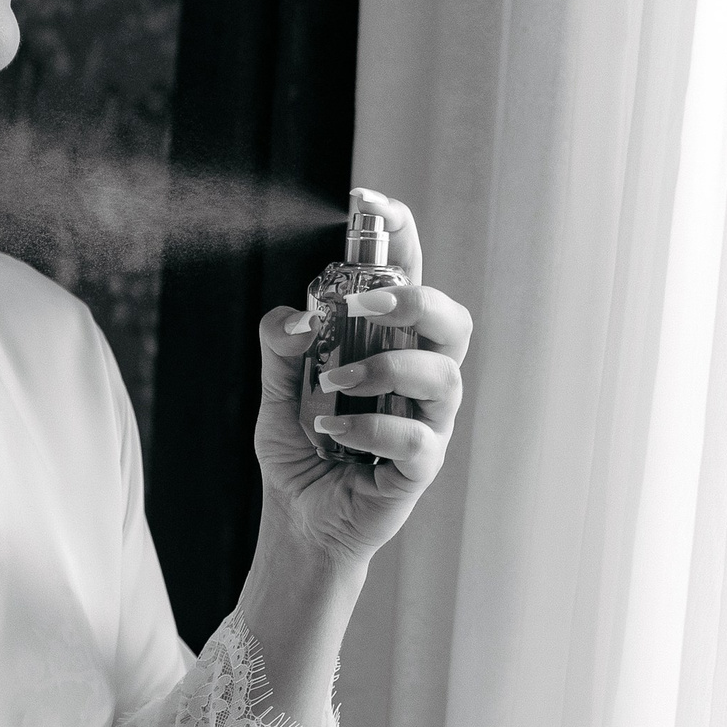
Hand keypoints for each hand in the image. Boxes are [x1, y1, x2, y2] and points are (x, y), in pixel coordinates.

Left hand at [257, 185, 471, 573]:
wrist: (298, 522)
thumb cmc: (301, 452)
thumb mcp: (274, 393)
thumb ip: (281, 348)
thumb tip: (298, 314)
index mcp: (389, 344)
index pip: (408, 276)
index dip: (400, 234)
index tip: (371, 204)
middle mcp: (419, 375)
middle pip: (452, 319)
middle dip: (414, 300)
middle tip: (361, 306)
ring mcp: (428, 420)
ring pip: (444, 374)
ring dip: (384, 369)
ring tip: (332, 385)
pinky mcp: (422, 465)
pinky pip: (417, 438)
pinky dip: (370, 428)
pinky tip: (331, 432)